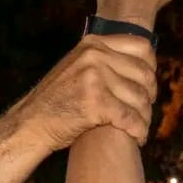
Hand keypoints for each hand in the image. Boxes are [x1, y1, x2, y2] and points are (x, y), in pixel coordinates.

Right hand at [10, 34, 156, 150]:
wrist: (31, 124)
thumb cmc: (57, 101)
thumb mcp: (77, 67)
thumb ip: (102, 60)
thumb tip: (140, 65)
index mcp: (93, 44)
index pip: (142, 47)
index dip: (151, 68)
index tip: (147, 85)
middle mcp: (95, 55)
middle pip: (144, 74)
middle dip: (149, 97)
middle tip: (145, 111)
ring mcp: (95, 77)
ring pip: (140, 98)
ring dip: (145, 117)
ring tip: (141, 128)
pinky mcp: (96, 102)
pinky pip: (131, 118)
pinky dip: (139, 131)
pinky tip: (138, 138)